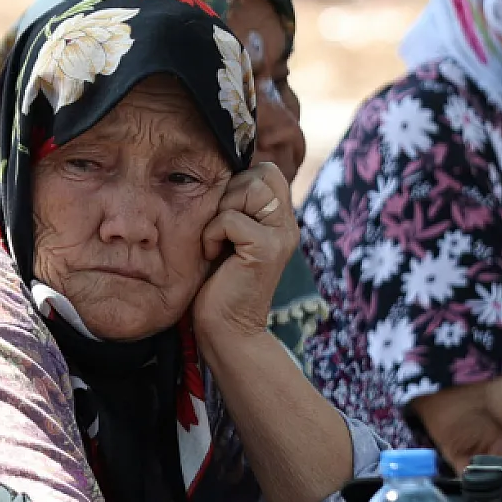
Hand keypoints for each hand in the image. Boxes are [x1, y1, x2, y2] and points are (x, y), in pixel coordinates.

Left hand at [194, 163, 297, 345]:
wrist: (226, 330)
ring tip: (218, 241)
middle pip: (263, 172)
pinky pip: (231, 218)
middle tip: (220, 228)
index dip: (239, 182)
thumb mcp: (228, 236)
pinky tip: (213, 255)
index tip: (223, 215)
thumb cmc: (218, 284)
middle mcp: (288, 225)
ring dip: (222, 212)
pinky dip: (213, 234)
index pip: (267, 170)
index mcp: (280, 220)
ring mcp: (281, 236)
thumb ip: (235, 206)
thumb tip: (218, 171)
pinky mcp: (268, 249)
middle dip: (230, 193)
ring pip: (251, 189)